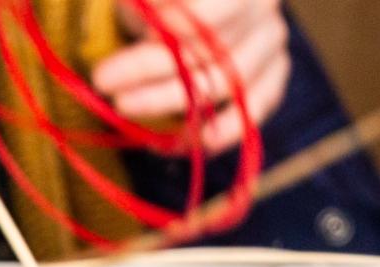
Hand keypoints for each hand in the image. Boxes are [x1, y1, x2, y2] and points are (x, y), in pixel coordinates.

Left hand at [97, 0, 291, 153]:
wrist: (203, 6)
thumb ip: (144, 3)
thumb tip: (134, 13)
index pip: (206, 12)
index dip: (168, 27)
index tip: (128, 32)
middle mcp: (264, 7)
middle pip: (210, 48)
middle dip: (149, 68)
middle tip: (104, 80)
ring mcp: (272, 43)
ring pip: (226, 84)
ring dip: (171, 102)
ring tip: (126, 107)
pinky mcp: (275, 75)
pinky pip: (253, 111)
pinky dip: (220, 131)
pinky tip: (182, 140)